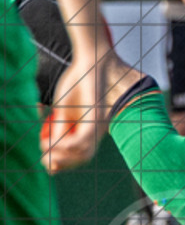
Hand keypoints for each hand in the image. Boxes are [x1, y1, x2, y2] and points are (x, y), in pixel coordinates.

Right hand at [41, 54, 109, 171]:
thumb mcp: (64, 110)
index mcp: (91, 130)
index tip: (47, 162)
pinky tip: (54, 144)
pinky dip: (67, 145)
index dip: (64, 162)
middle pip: (83, 158)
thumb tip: (49, 152)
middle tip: (45, 159)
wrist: (92, 62)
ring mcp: (99, 125)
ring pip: (84, 152)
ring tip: (46, 150)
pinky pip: (83, 139)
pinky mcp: (96, 117)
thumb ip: (59, 130)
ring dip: (62, 156)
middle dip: (62, 162)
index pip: (80, 156)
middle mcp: (98, 131)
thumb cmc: (78, 84)